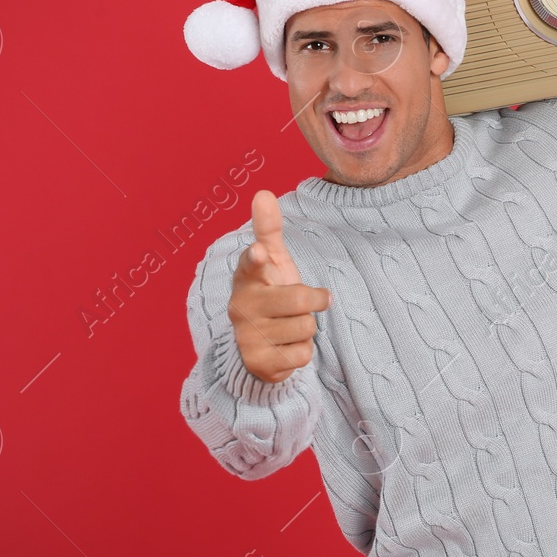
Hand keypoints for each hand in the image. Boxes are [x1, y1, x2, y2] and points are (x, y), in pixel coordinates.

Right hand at [228, 190, 331, 383]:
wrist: (256, 346)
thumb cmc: (269, 293)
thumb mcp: (272, 261)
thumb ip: (268, 230)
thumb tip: (263, 193)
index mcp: (247, 277)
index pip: (252, 264)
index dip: (257, 259)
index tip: (259, 252)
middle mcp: (242, 306)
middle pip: (299, 301)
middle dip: (314, 302)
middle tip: (309, 302)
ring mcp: (247, 336)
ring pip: (305, 329)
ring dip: (307, 329)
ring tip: (290, 326)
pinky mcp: (258, 363)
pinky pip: (302, 355)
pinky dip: (302, 352)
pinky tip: (286, 348)